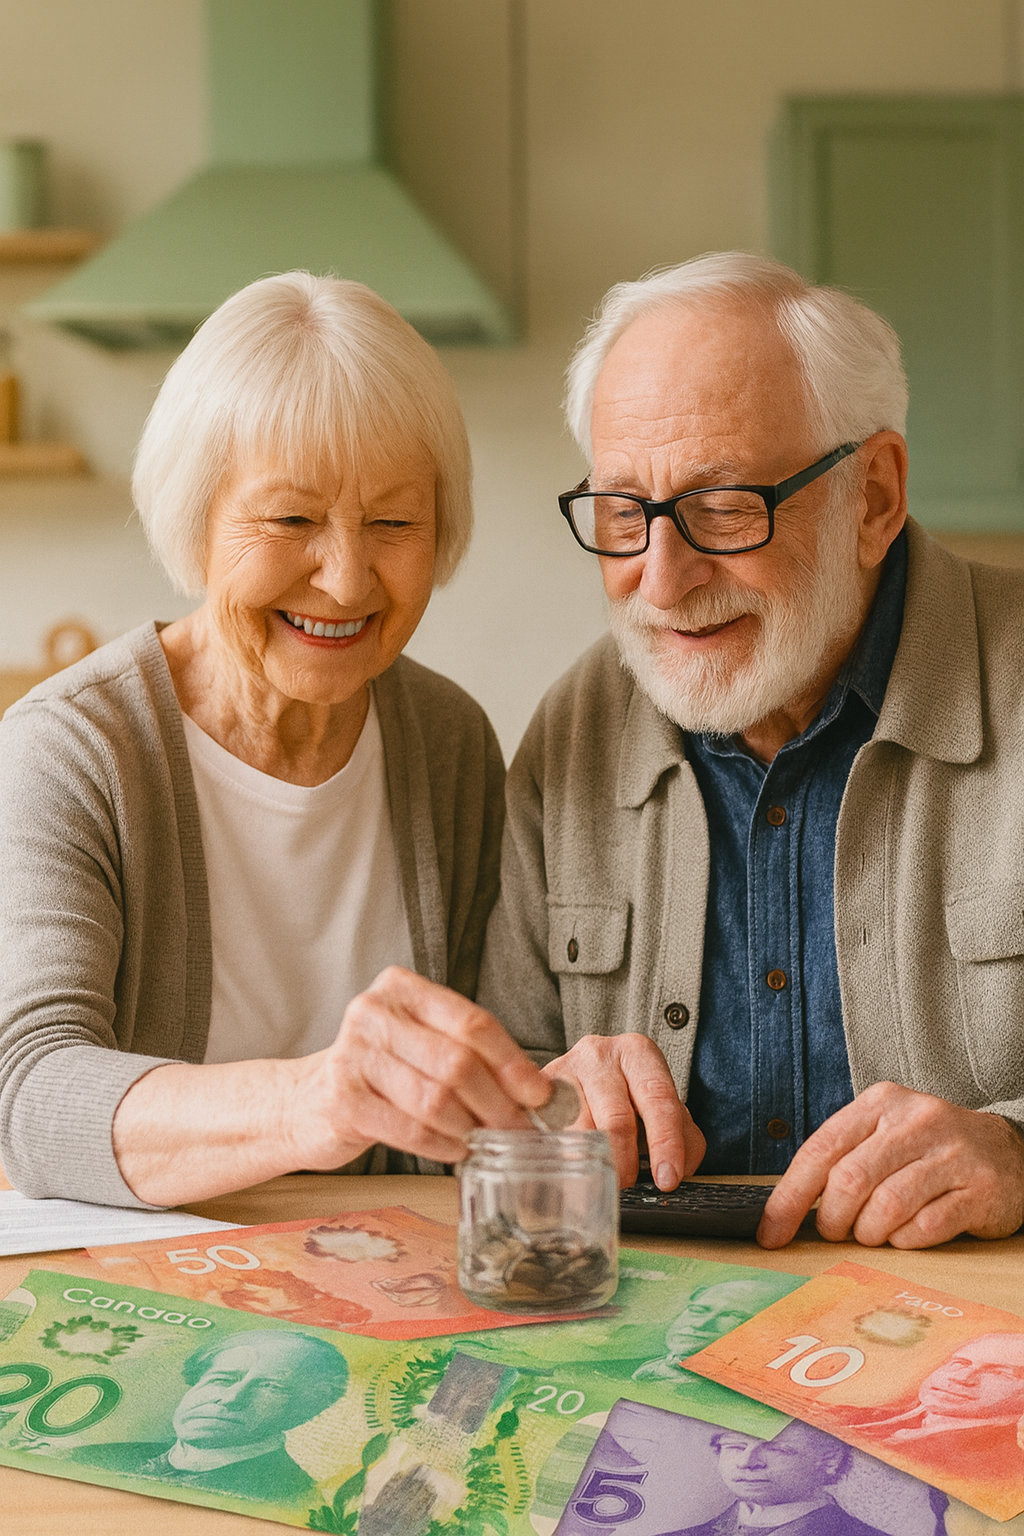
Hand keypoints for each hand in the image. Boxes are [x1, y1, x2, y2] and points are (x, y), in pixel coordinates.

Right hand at [298, 966, 550, 1167]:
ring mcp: (352, 1054)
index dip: (512, 1062)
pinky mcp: (342, 1098)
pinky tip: (457, 1152)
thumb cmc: (381, 1073)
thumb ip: (469, 1055)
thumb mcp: (420, 1045)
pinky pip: (410, 1129)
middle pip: (457, 1061)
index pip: (472, 1021)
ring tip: (490, 1142)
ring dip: (472, 1128)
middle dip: (499, 1102)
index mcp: (402, 988)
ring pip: (435, 1098)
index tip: (539, 1094)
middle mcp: (374, 1012)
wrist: (307, 1102)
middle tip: (521, 1129)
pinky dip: (443, 1146)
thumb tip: (537, 1091)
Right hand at [543, 1032, 704, 1189]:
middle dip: (625, 1161)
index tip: (668, 1178)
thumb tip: (679, 1169)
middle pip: (616, 1118)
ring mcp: (563, 1070)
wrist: (585, 1073)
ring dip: (591, 1163)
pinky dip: (560, 1157)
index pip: (657, 1097)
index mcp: (638, 1053)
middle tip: (628, 1184)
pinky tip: (568, 1169)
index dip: (665, 1142)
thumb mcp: (662, 1108)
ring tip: (598, 1177)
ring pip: (579, 1130)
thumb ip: (683, 1136)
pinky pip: (547, 1133)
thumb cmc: (629, 1096)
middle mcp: (598, 1055)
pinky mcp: (534, 1093)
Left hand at [758, 1081, 1023, 1248]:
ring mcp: (951, 1154)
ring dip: (870, 1233)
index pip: (820, 1150)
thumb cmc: (928, 1149)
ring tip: (873, 1233)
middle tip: (835, 1232)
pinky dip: (905, 1242)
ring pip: (886, 1207)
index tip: (770, 1233)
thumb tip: (784, 1208)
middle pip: (850, 1180)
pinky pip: (925, 1229)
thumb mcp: (883, 1134)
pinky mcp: (978, 1188)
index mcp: (880, 1103)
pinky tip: (906, 1234)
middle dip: (831, 1219)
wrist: (1008, 1151)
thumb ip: (841, 1159)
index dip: (788, 1198)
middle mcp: (916, 1121)